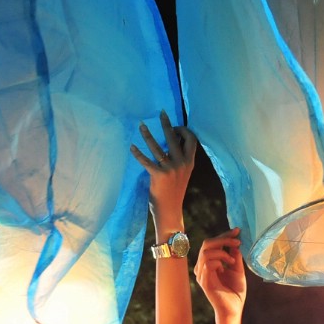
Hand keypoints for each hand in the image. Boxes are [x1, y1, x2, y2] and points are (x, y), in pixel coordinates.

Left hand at [130, 111, 197, 226]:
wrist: (170, 210)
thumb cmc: (174, 192)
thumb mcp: (182, 174)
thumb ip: (179, 160)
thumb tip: (170, 144)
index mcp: (190, 162)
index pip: (191, 140)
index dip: (183, 130)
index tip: (175, 126)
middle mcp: (182, 163)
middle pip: (174, 138)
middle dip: (167, 124)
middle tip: (161, 113)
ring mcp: (171, 169)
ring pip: (158, 147)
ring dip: (148, 134)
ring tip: (141, 126)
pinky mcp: (158, 175)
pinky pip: (146, 161)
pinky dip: (138, 153)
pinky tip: (132, 147)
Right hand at [194, 228, 245, 318]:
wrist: (233, 309)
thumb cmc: (235, 292)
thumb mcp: (238, 270)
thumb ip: (235, 256)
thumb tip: (235, 242)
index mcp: (209, 263)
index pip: (212, 244)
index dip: (224, 235)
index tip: (237, 230)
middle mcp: (202, 267)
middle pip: (206, 244)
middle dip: (223, 239)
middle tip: (237, 241)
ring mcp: (202, 274)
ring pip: (206, 252)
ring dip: (222, 252)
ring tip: (233, 260)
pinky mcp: (204, 281)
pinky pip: (207, 264)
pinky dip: (219, 261)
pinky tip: (227, 266)